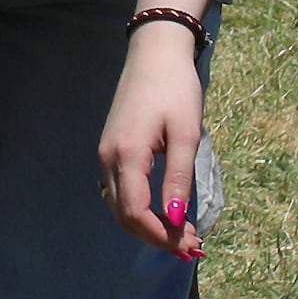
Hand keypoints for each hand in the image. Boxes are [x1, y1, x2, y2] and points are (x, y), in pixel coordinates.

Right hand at [100, 26, 210, 257]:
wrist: (154, 52)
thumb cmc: (175, 89)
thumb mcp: (185, 134)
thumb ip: (178, 178)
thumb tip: (178, 220)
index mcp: (126, 155)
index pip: (136, 212)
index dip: (161, 235)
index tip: (191, 244)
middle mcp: (108, 159)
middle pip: (124, 215)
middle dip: (156, 236)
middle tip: (191, 246)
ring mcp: (106, 154)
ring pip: (119, 206)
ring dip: (148, 225)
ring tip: (183, 233)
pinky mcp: (111, 149)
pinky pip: (120, 191)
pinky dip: (141, 209)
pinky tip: (165, 211)